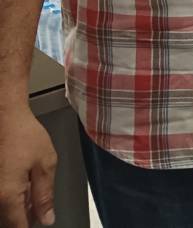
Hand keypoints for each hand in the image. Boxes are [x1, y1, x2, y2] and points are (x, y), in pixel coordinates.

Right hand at [0, 108, 56, 227]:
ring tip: (28, 188)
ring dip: (15, 206)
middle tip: (37, 204)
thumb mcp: (45, 164)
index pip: (18, 226)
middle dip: (23, 216)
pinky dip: (8, 195)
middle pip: (7, 220)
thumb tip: (46, 218)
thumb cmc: (23, 135)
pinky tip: (18, 181)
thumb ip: (45, 195)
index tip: (40, 221)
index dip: (30, 227)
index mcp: (7, 196)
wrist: (3, 117)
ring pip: (3, 209)